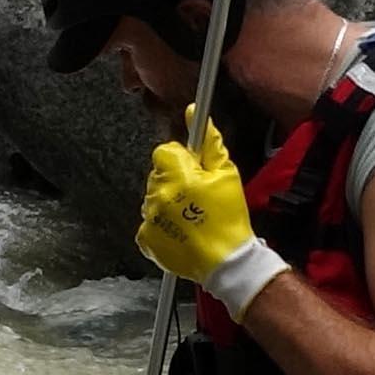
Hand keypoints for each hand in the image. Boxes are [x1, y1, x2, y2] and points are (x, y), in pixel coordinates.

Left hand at [137, 121, 286, 314]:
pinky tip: (181, 230)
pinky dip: (162, 224)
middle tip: (198, 197)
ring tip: (191, 217)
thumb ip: (209, 142)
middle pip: (158, 175)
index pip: (164, 152)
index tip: (194, 171)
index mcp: (176, 176)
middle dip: (175, 181)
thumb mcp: (227, 174)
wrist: (226, 262)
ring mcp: (149, 218)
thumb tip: (193, 112)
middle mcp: (157, 195)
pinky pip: (149, 222)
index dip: (181, 160)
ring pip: (153, 198)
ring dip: (168, 202)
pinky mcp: (145, 238)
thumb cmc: (228, 219)